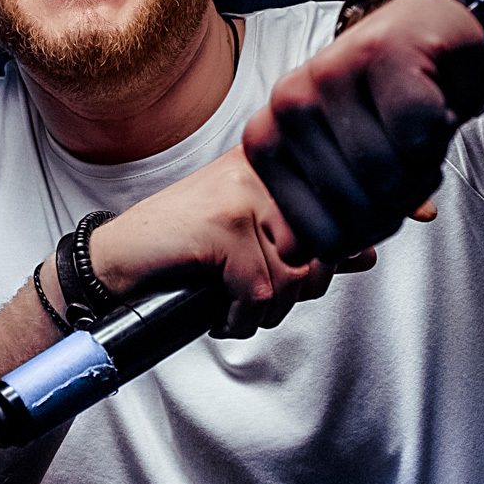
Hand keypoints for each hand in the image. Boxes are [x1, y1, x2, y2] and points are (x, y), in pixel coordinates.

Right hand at [88, 145, 371, 337]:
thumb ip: (307, 243)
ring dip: (261, 312)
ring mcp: (241, 195)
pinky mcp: (223, 226)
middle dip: (292, 294)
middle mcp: (261, 170)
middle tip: (250, 297)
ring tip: (229, 305)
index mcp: (272, 165)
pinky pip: (257, 292)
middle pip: (320, 253)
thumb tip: (367, 253)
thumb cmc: (181, 251)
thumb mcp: (251, 241)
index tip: (368, 238)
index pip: (339, 209)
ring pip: (291, 278)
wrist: (114, 262)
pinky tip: (216, 312)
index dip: (339, 247)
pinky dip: (237, 319)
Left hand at [242, 0, 483, 260]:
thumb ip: (310, 214)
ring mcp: (328, 72)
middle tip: (407, 167)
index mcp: (264, 140)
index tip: (375, 203)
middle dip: (398, 203)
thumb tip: (290, 252)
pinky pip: (418, 133)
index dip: (364, 237)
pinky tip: (433, 108)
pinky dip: (440, 132)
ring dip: (422, 168)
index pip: (317, 237)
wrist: (427, 34)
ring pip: (387, 174)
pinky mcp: (380, 51)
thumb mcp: (337, 167)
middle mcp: (286, 103)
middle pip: (356, 209)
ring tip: (418, 138)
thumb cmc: (380, 110)